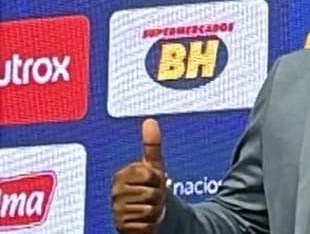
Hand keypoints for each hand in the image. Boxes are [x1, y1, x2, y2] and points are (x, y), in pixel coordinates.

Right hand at [111, 118, 167, 233]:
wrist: (146, 213)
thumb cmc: (150, 187)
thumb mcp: (153, 165)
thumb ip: (151, 144)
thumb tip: (150, 121)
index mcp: (122, 175)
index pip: (148, 174)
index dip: (157, 178)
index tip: (153, 180)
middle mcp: (115, 193)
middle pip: (151, 193)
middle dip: (158, 195)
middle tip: (153, 195)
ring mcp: (117, 210)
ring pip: (149, 210)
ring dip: (155, 210)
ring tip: (149, 206)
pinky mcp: (121, 227)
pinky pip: (145, 224)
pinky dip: (150, 223)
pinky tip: (145, 220)